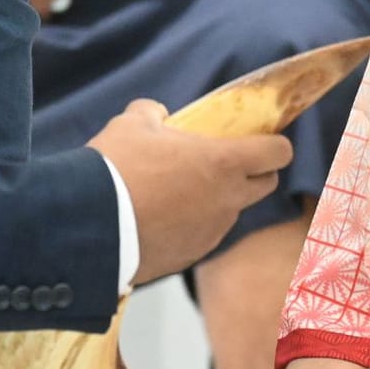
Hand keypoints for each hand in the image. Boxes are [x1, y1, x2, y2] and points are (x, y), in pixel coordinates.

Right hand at [87, 99, 292, 284]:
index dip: (274, 144)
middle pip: (266, 184)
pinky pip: (203, 234)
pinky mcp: (191, 256)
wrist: (91, 225)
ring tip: (179, 192)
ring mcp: (212, 231)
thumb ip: (152, 113)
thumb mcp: (132, 124)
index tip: (262, 140)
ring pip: (231, 211)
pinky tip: (162, 218)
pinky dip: (192, 225)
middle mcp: (228, 199)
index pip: (278, 152)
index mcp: (224, 162)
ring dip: (217, 200)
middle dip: (254, 172)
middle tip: (224, 163)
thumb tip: (157, 114)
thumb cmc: (117, 168)